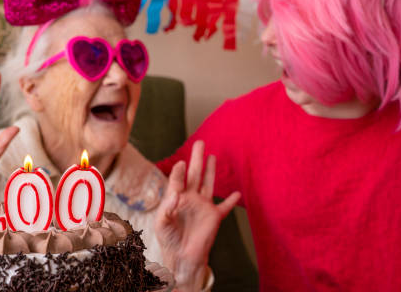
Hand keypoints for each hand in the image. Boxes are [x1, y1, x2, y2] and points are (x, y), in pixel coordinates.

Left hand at [155, 140, 240, 291]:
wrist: (182, 257)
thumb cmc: (168, 240)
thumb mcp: (161, 224)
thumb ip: (167, 208)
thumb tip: (175, 194)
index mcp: (176, 198)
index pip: (178, 180)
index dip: (179, 172)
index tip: (181, 163)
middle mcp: (190, 198)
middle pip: (195, 174)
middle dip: (197, 158)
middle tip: (200, 142)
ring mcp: (203, 206)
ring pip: (208, 184)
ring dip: (211, 170)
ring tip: (212, 156)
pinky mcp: (214, 217)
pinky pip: (225, 207)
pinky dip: (231, 201)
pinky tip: (238, 193)